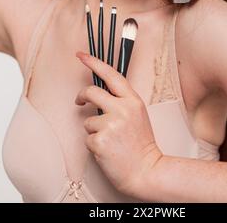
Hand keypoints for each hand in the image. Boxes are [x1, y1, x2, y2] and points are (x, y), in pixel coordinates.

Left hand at [75, 51, 163, 197]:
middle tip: (79, 102)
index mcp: (133, 101)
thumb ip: (122, 101)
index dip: (94, 63)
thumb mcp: (137, 115)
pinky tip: (107, 150)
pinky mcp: (100, 141)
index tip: (81, 56)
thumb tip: (101, 91)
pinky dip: (93, 144)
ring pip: (88, 119)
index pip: (111, 75)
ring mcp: (111, 125)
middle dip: (81, 96)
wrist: (146, 171)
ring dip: (93, 129)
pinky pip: (87, 138)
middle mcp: (122, 109)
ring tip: (109, 140)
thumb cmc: (141, 144)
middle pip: (91, 92)